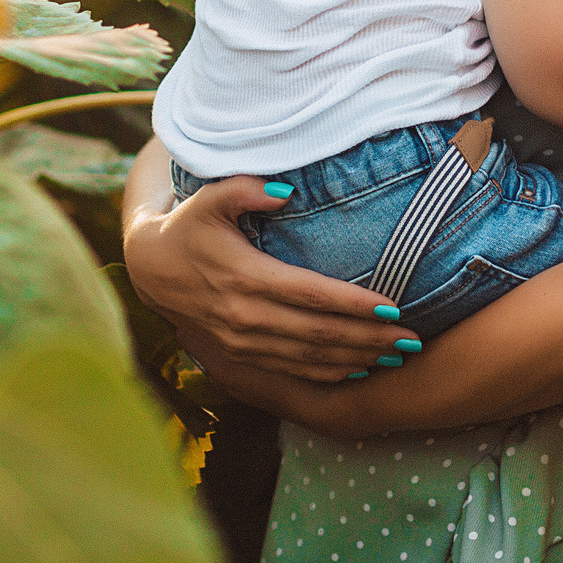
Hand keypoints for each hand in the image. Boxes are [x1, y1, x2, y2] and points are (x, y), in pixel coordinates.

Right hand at [121, 172, 412, 381]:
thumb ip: (246, 189)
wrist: (150, 270)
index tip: (394, 306)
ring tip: (397, 355)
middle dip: (370, 338)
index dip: (354, 304)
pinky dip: (329, 374)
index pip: (311, 294)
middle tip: (413, 338)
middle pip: (319, 333)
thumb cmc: (190, 227)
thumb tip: (286, 190)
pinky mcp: (240, 358)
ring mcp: (243, 344)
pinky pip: (292, 372)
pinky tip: (360, 369)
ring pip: (310, 359)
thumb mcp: (209, 199)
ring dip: (356, 359)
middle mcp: (246, 317)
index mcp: (245, 277)